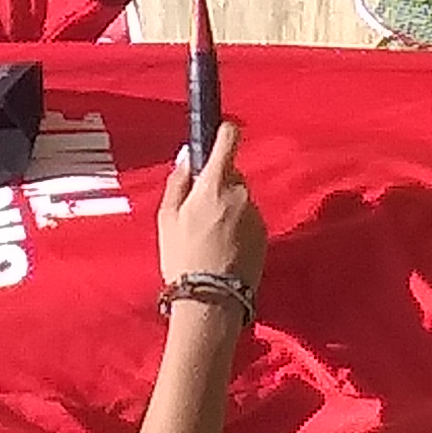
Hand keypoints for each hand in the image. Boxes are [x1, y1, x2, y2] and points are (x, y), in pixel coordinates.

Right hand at [159, 123, 265, 287]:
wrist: (211, 300)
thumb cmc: (182, 257)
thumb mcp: (166, 218)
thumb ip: (178, 182)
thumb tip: (187, 156)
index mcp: (214, 184)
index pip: (229, 139)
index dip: (224, 132)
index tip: (218, 134)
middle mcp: (241, 194)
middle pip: (232, 173)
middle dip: (218, 183)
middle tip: (199, 209)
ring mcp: (255, 214)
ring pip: (241, 198)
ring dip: (229, 207)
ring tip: (209, 236)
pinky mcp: (265, 234)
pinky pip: (249, 218)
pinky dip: (238, 225)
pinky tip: (223, 247)